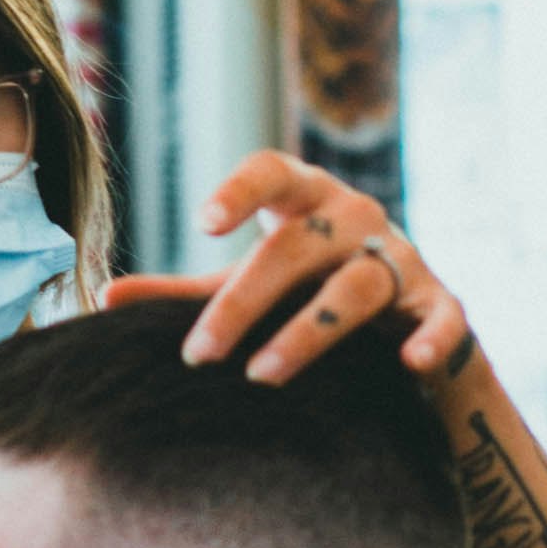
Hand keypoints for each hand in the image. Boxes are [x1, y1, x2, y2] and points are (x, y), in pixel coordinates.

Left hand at [109, 152, 476, 394]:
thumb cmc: (308, 295)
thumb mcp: (247, 285)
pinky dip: (432, 338)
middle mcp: (357, 218)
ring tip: (262, 375)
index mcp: (306, 200)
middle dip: (244, 300)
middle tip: (200, 353)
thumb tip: (103, 297)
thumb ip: (182, 293)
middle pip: (298, 245)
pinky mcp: (442, 305)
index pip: (273, 172)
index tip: (202, 223)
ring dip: (308, 331)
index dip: (241, 191)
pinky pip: (443, 318)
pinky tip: (410, 364)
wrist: (402, 326)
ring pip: (357, 286)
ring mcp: (403, 261)